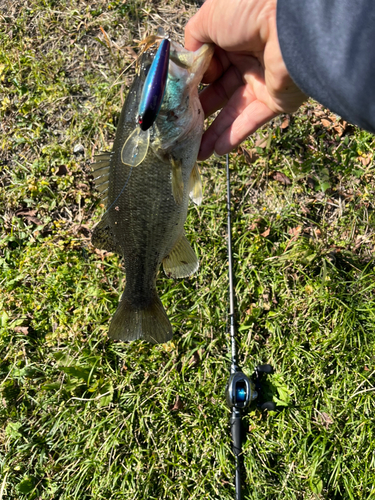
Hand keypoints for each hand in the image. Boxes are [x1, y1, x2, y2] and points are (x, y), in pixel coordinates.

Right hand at [185, 0, 305, 159]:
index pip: (209, 65)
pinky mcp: (276, 100)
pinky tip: (216, 151)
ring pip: (233, 111)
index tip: (178, 97)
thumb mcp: (210, 17)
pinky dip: (234, 136)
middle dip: (200, 112)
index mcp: (232, 37)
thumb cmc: (249, 11)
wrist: (291, 26)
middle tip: (183, 130)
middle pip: (219, 91)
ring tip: (197, 153)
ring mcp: (262, 81)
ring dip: (214, 132)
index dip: (193, 81)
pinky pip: (252, 120)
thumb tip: (189, 61)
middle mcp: (247, 59)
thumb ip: (194, 38)